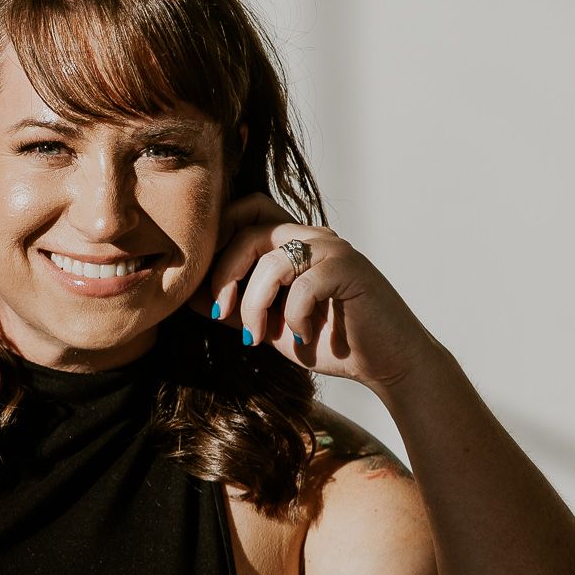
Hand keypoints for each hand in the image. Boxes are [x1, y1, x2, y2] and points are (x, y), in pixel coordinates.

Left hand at [188, 193, 435, 393]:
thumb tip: (190, 296)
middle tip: (221, 313)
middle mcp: (312, 237)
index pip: (246, 211)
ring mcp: (332, 250)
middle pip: (249, 229)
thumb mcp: (272, 325)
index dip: (219, 240)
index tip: (208, 288)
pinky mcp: (349, 270)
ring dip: (254, 304)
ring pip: (271, 258)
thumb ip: (236, 307)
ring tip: (259, 337)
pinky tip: (304, 336)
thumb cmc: (330, 341)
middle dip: (224, 274)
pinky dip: (294, 316)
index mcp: (292, 243)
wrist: (384, 363)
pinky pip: (303, 284)